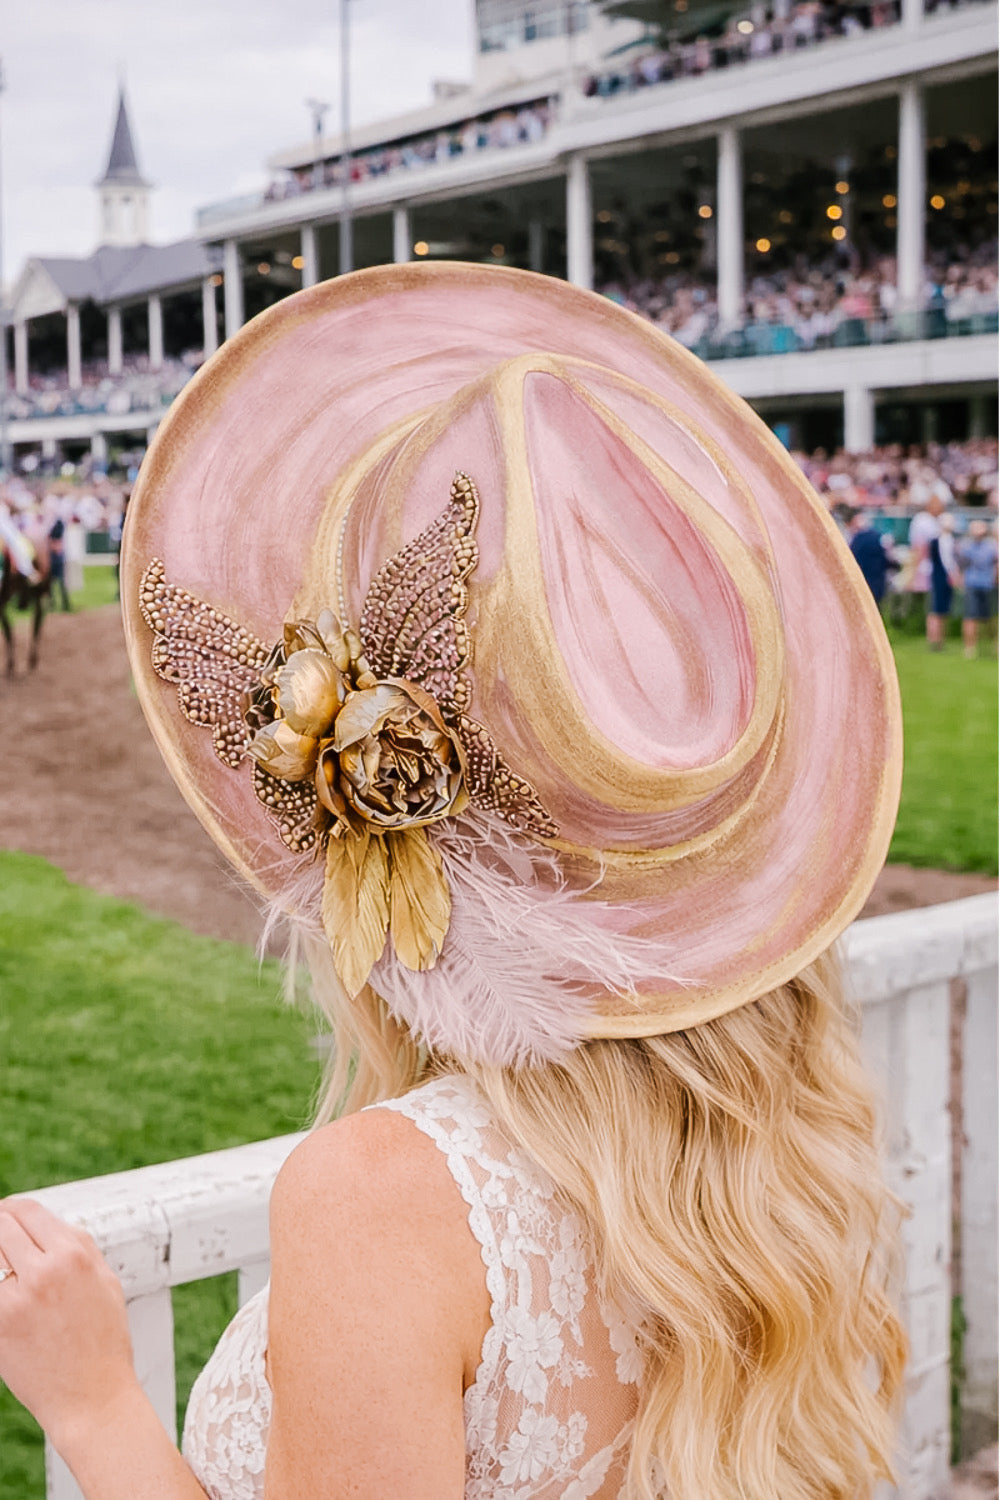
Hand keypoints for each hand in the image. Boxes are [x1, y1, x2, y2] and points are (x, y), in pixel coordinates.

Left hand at [0, 1199, 139, 1449]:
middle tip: (0, 1240)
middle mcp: (44, 1270)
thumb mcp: (105, 1280)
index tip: (5, 1214)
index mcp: (74, 1254)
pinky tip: (6, 1298)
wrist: (92, 1398)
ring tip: (6, 1274)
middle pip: (2, 1225)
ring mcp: (17, 1299)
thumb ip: (79, 1247)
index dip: (12, 1209)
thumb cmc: (102, 1341)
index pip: (28, 1210)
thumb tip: (48, 1224)